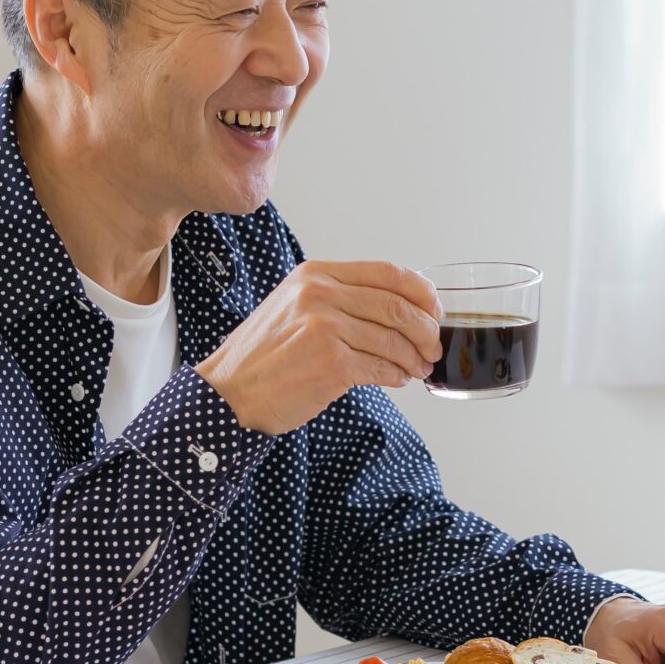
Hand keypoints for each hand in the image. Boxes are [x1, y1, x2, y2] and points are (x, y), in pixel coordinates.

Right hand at [197, 261, 442, 434]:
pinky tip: (398, 379)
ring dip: (414, 357)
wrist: (230, 391)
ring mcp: (325, 328)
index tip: (434, 308)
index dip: (420, 291)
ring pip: (393, 339)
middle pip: (396, 305)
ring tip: (419, 367)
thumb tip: (396, 307)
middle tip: (433, 345)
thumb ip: (338, 298)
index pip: (386, 272)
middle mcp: (320, 295)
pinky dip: (397, 375)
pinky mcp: (331, 364)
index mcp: (316, 275)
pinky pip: (381, 367)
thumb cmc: (263, 354)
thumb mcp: (294, 306)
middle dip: (425, 328)